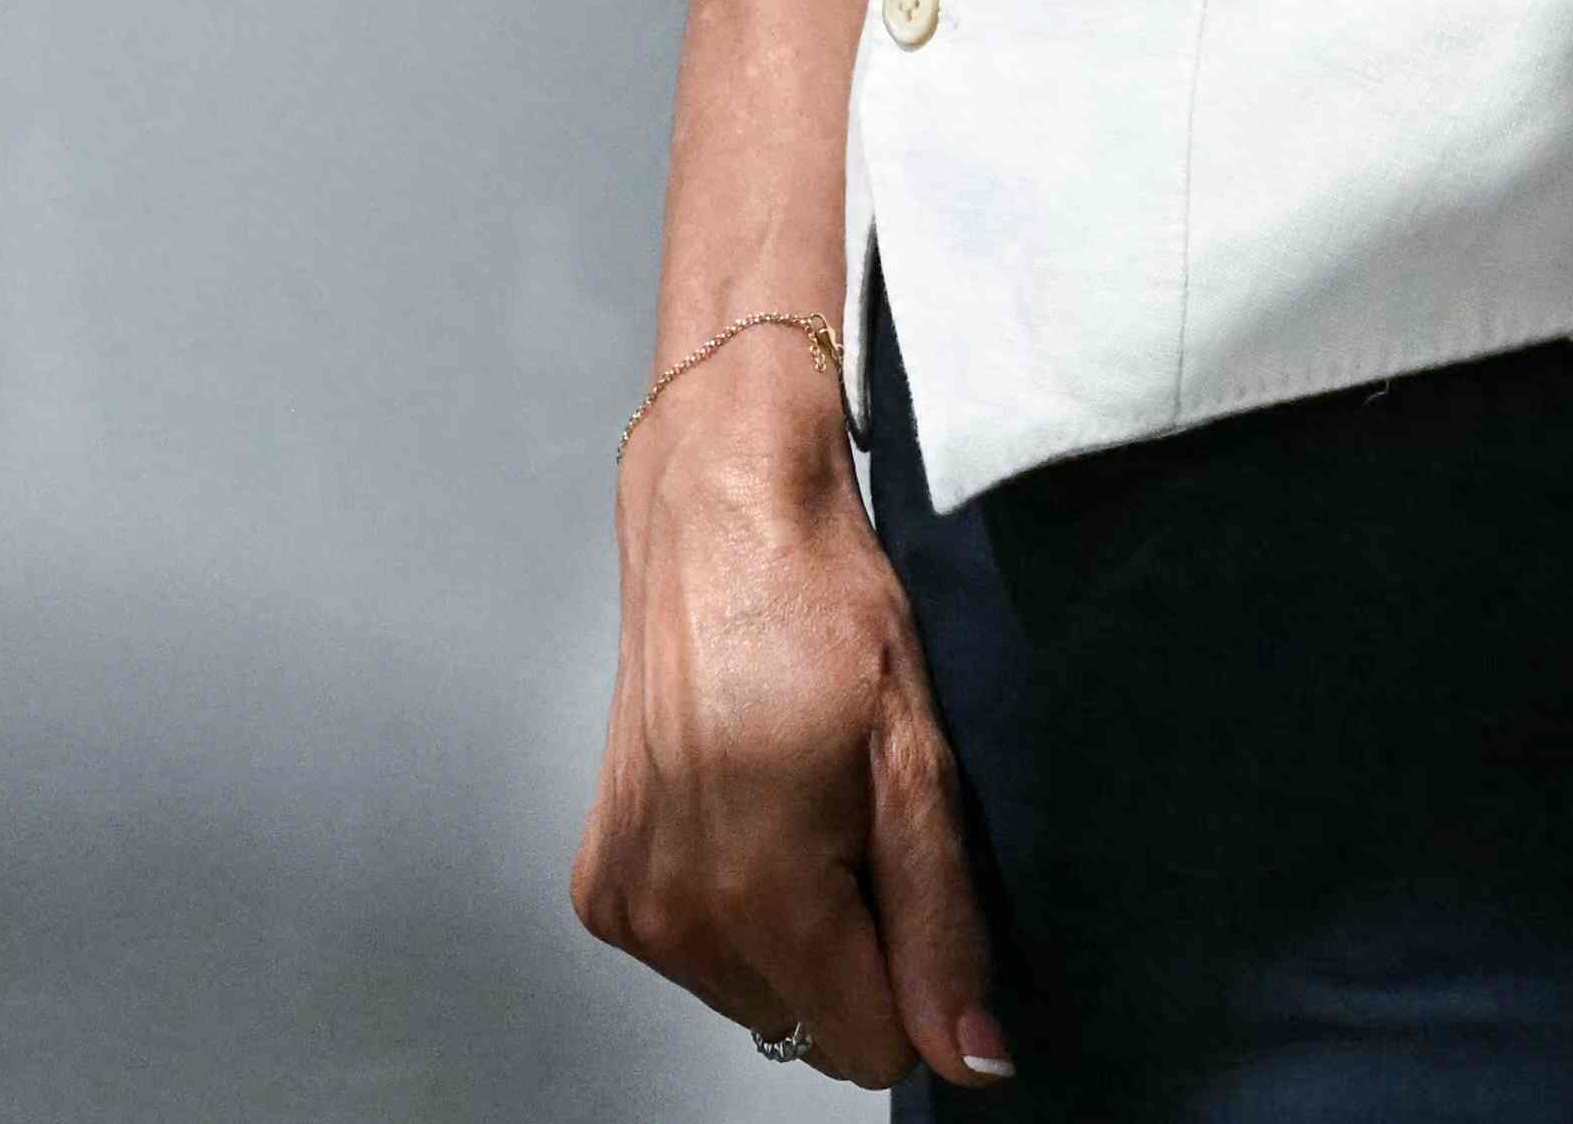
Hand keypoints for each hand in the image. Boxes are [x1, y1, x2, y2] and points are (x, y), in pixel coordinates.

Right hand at [570, 331, 1003, 1086]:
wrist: (721, 518)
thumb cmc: (821, 610)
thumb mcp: (917, 766)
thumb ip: (940, 928)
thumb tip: (970, 1055)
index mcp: (756, 891)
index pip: (867, 1045)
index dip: (914, 982)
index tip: (909, 883)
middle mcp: (673, 913)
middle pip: (808, 1025)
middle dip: (851, 952)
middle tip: (851, 824)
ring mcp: (627, 900)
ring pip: (755, 995)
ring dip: (792, 929)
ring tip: (798, 805)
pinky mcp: (602, 883)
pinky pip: (700, 956)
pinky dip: (735, 908)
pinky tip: (747, 810)